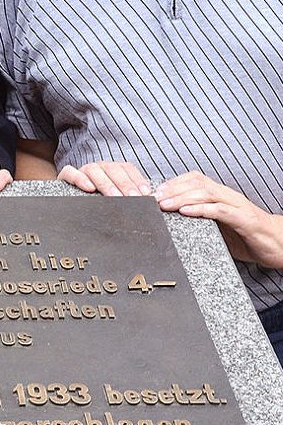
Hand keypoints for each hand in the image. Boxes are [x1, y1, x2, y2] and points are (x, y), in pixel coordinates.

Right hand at [57, 161, 151, 196]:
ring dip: (106, 184)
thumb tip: (151, 200)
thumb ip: (131, 197)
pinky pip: (70, 172)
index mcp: (113, 170)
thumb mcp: (118, 199)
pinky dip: (79, 178)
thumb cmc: (100, 203)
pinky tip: (89, 188)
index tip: (146, 194)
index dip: (137, 180)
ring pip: (94, 170)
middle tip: (134, 198)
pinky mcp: (65, 176)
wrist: (73, 207)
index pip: (127, 168)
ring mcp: (82, 171)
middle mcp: (99, 167)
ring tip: (115, 197)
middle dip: (125, 184)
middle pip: (112, 169)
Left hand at [155, 172, 282, 268]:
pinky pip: (220, 210)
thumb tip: (172, 220)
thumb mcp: (218, 226)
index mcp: (221, 195)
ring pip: (206, 193)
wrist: (279, 245)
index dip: (173, 182)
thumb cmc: (247, 235)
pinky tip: (185, 212)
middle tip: (153, 197)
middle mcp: (228, 196)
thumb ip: (200, 220)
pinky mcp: (244, 219)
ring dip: (181, 197)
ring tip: (164, 204)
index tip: (154, 191)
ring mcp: (237, 206)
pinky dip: (201, 209)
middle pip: (196, 183)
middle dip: (172, 188)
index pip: (194, 179)